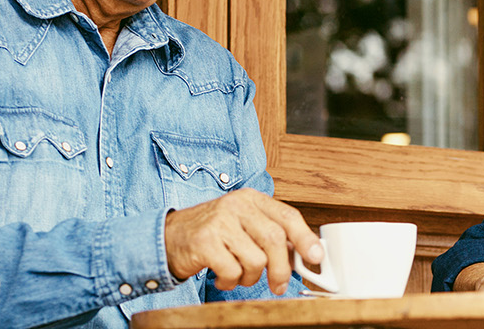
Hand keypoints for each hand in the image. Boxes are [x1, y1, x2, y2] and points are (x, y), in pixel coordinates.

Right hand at [164, 189, 321, 294]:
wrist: (167, 237)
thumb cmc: (211, 234)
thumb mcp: (242, 226)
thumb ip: (270, 235)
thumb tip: (303, 255)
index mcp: (251, 199)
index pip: (287, 216)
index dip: (305, 239)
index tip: (316, 257)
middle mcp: (236, 205)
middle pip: (275, 240)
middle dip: (281, 269)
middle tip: (278, 285)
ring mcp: (220, 222)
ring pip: (256, 259)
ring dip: (250, 278)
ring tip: (237, 274)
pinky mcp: (205, 241)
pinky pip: (232, 271)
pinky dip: (230, 282)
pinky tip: (221, 276)